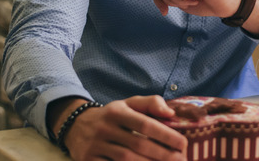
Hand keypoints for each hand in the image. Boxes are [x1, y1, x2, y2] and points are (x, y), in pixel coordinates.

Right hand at [61, 95, 186, 160]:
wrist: (75, 125)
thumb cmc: (112, 115)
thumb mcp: (128, 103)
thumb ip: (151, 103)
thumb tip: (171, 113)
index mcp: (118, 112)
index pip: (145, 124)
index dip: (166, 135)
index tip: (183, 144)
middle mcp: (105, 128)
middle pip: (139, 145)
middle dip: (163, 155)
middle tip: (181, 160)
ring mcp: (95, 146)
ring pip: (126, 160)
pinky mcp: (88, 160)